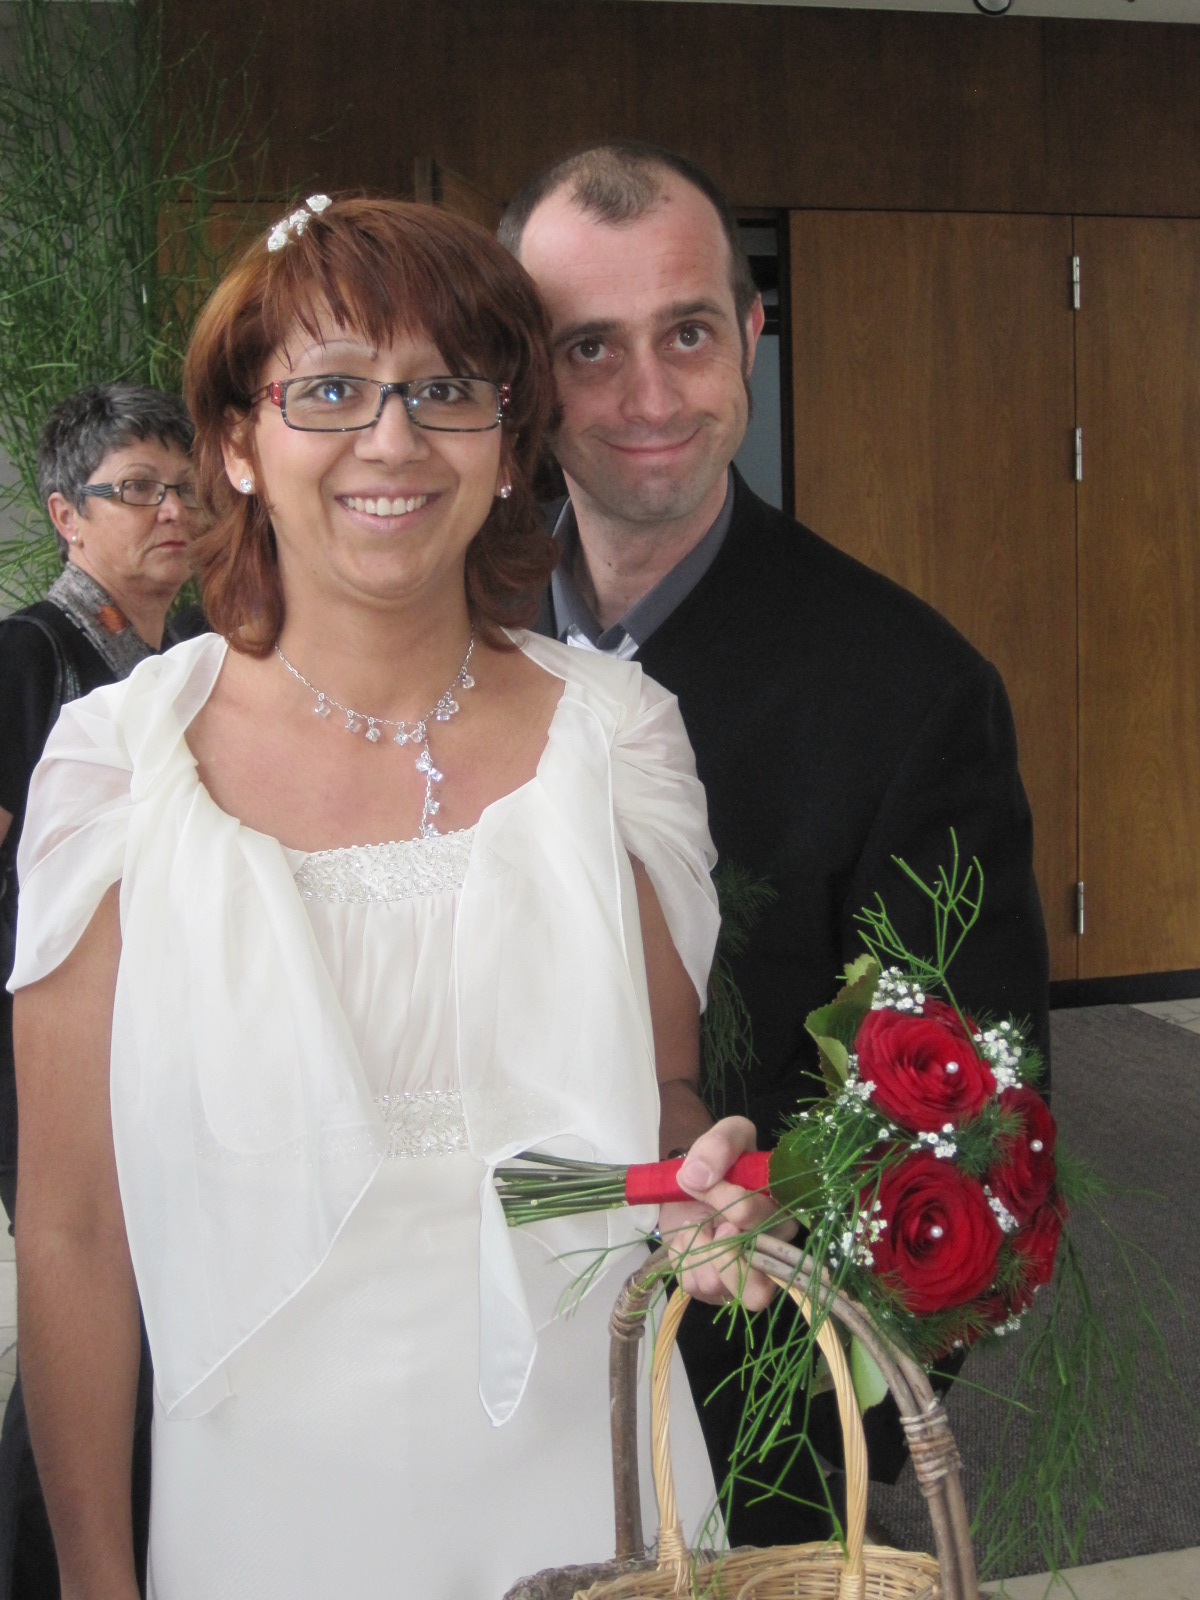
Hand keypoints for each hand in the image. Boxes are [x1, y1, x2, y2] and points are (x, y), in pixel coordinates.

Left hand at [657, 1116, 796, 1310]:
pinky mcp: (716, 1288)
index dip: (737, 1208)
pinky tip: (687, 1240)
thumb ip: (720, 1144)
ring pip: (723, 1285)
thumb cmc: (717, 1165)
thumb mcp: (724, 1138)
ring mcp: (745, 1275)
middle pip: (754, 1268)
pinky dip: (682, 1259)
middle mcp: (772, 1251)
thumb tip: (698, 1176)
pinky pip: (697, 1286)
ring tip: (694, 1228)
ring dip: (697, 1250)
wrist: (686, 1184)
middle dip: (715, 1235)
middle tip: (700, 1212)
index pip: (776, 1228)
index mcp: (784, 1214)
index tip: (707, 1183)